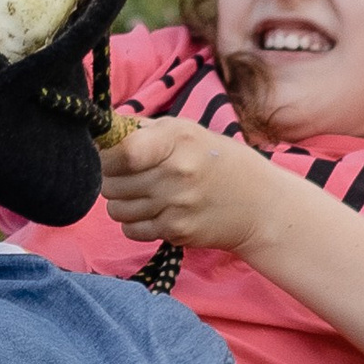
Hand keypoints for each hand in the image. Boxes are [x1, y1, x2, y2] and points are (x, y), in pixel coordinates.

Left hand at [98, 117, 276, 251]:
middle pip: (112, 183)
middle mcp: (176, 173)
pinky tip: (152, 212)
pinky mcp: (176, 232)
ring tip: (141, 194)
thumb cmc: (220, 162)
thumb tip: (103, 130)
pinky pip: (130, 230)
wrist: (260, 206)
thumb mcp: (189, 131)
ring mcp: (176, 206)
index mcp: (178, 141)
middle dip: (111, 179)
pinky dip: (134, 223)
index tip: (109, 156)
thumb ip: (145, 130)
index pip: (123, 153)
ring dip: (121, 202)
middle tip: (127, 176)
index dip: (106, 157)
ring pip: (115, 209)